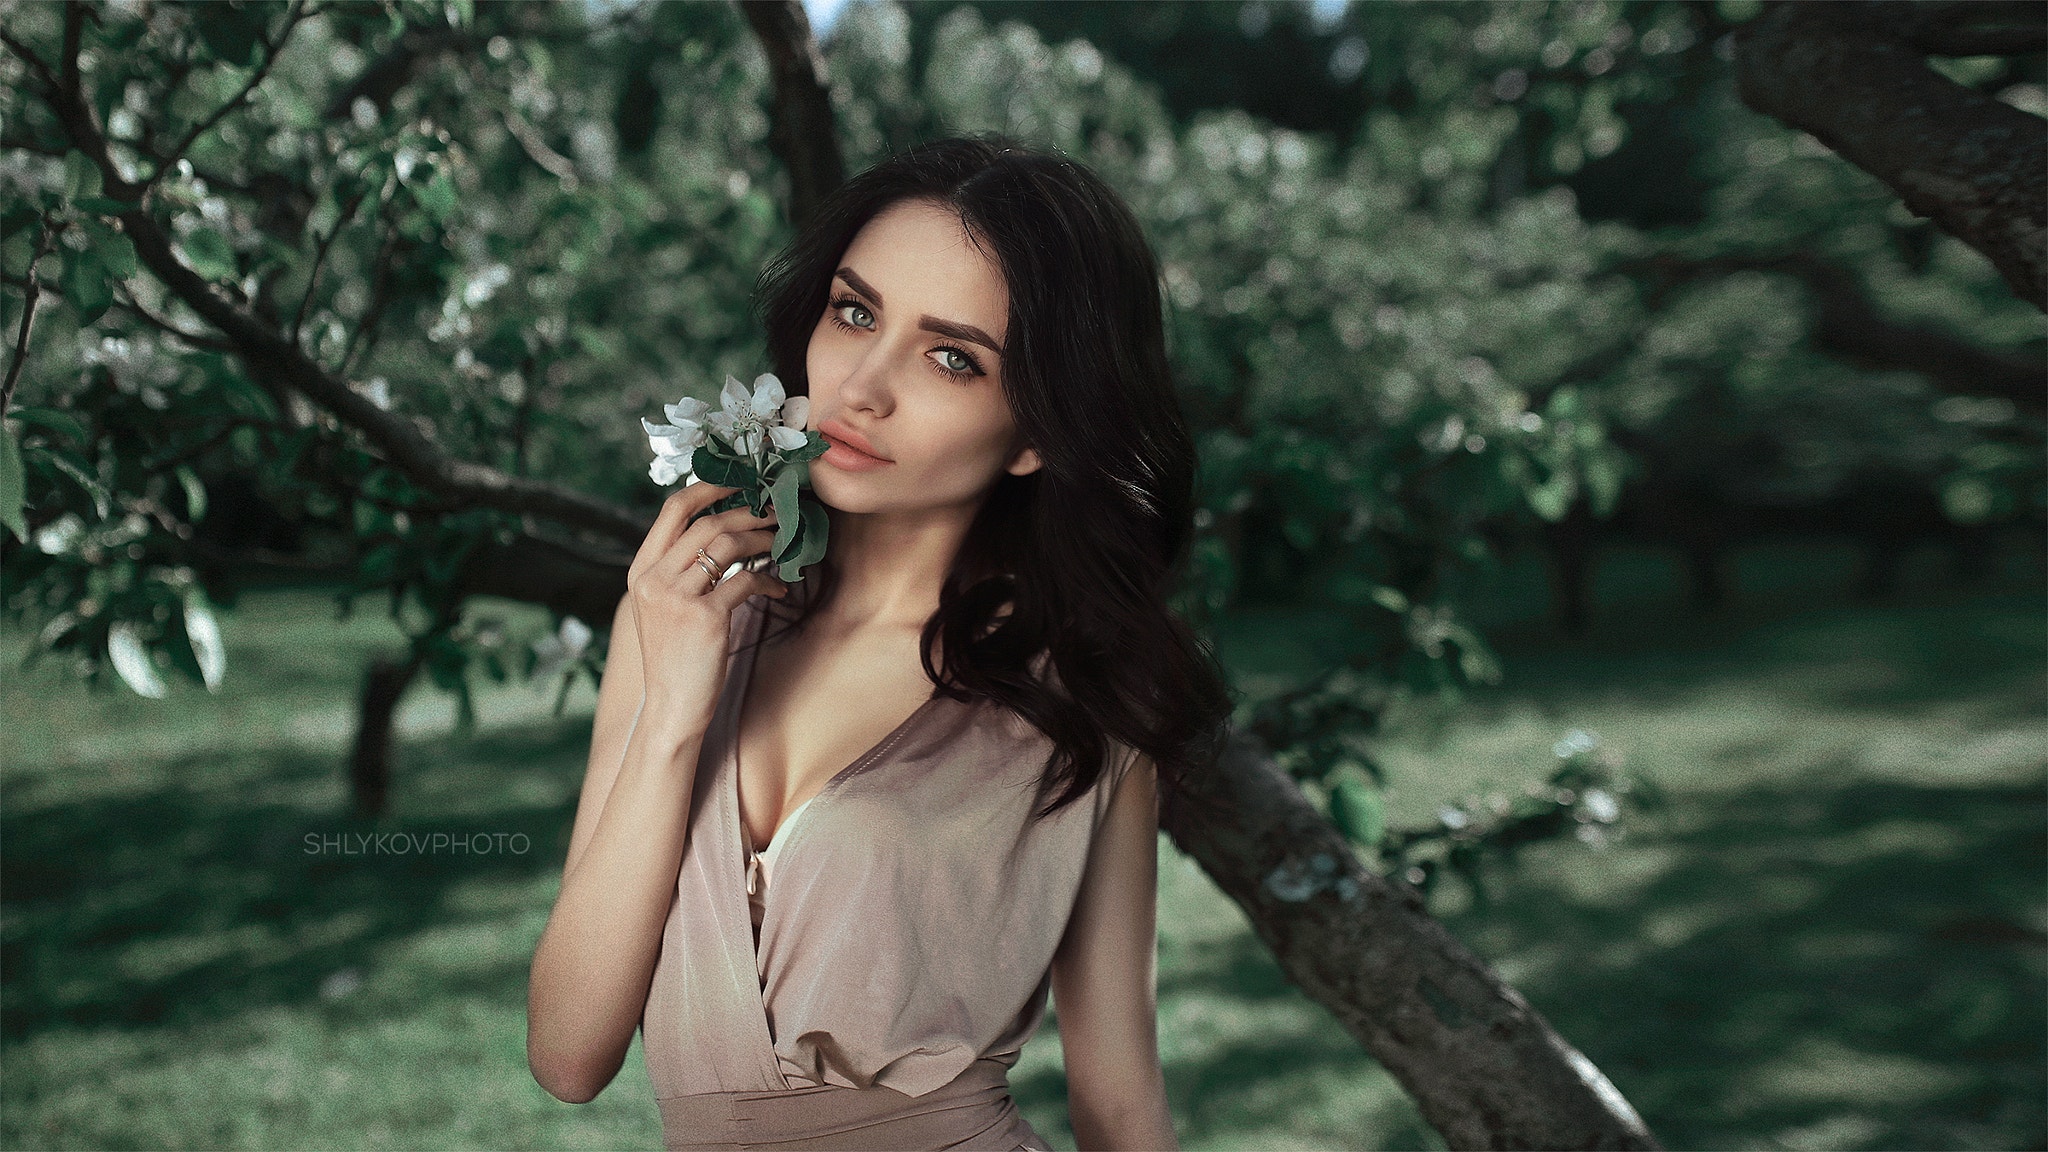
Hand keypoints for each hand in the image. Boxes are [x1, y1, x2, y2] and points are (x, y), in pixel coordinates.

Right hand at [626, 483, 787, 732]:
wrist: (671, 708)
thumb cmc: (675, 657)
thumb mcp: (662, 608)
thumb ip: (678, 570)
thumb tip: (718, 532)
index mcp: (640, 571)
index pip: (672, 510)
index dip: (708, 489)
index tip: (739, 485)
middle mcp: (653, 579)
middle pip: (706, 522)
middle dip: (746, 512)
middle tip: (774, 512)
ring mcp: (677, 598)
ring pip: (726, 544)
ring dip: (761, 540)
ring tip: (781, 543)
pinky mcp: (704, 618)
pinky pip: (746, 581)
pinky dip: (769, 579)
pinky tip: (780, 586)